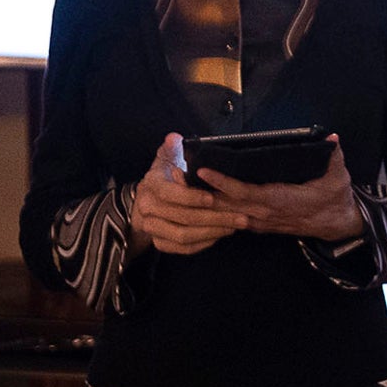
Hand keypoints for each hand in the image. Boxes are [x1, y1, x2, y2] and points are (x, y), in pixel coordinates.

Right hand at [129, 135, 249, 256]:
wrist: (146, 202)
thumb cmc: (164, 178)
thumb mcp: (166, 159)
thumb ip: (172, 149)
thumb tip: (174, 138)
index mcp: (152, 187)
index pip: (171, 194)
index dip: (192, 197)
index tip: (213, 198)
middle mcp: (148, 209)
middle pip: (183, 218)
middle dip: (215, 218)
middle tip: (241, 217)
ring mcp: (152, 228)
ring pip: (183, 236)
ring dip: (212, 232)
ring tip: (235, 226)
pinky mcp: (160, 243)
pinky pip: (182, 248)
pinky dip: (203, 243)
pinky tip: (221, 235)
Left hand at [196, 137, 363, 242]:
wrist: (337, 224)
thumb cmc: (334, 199)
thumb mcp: (338, 177)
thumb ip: (333, 156)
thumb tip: (332, 138)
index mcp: (281, 200)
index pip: (246, 192)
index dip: (224, 183)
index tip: (204, 171)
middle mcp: (265, 213)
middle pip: (226, 204)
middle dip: (200, 192)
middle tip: (176, 175)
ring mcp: (260, 221)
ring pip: (225, 212)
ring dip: (201, 200)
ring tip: (180, 183)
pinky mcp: (259, 224)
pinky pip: (231, 217)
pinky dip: (213, 209)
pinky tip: (198, 198)